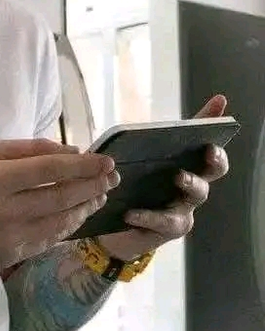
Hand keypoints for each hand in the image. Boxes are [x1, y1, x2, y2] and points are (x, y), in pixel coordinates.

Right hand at [0, 138, 118, 269]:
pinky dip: (69, 226)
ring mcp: (10, 237)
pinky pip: (51, 240)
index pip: (50, 170)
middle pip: (61, 198)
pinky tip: (79, 214)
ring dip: (86, 207)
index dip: (83, 166)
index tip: (106, 161)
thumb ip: (28, 150)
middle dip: (93, 186)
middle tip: (113, 177)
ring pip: (61, 222)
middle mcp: (5, 210)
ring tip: (100, 195)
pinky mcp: (12, 255)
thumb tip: (71, 152)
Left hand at [98, 95, 229, 261]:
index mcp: (180, 161)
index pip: (199, 136)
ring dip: (191, 183)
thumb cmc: (121, 184)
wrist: (111, 223)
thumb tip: (117, 132)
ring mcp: (185, 205)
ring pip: (199, 193)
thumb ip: (122, 146)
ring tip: (178, 176)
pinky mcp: (171, 227)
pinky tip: (131, 212)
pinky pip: (165, 220)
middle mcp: (190, 182)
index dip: (212, 120)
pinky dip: (148, 215)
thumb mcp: (119, 160)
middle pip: (214, 169)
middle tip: (208, 151)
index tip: (219, 103)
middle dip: (216, 158)